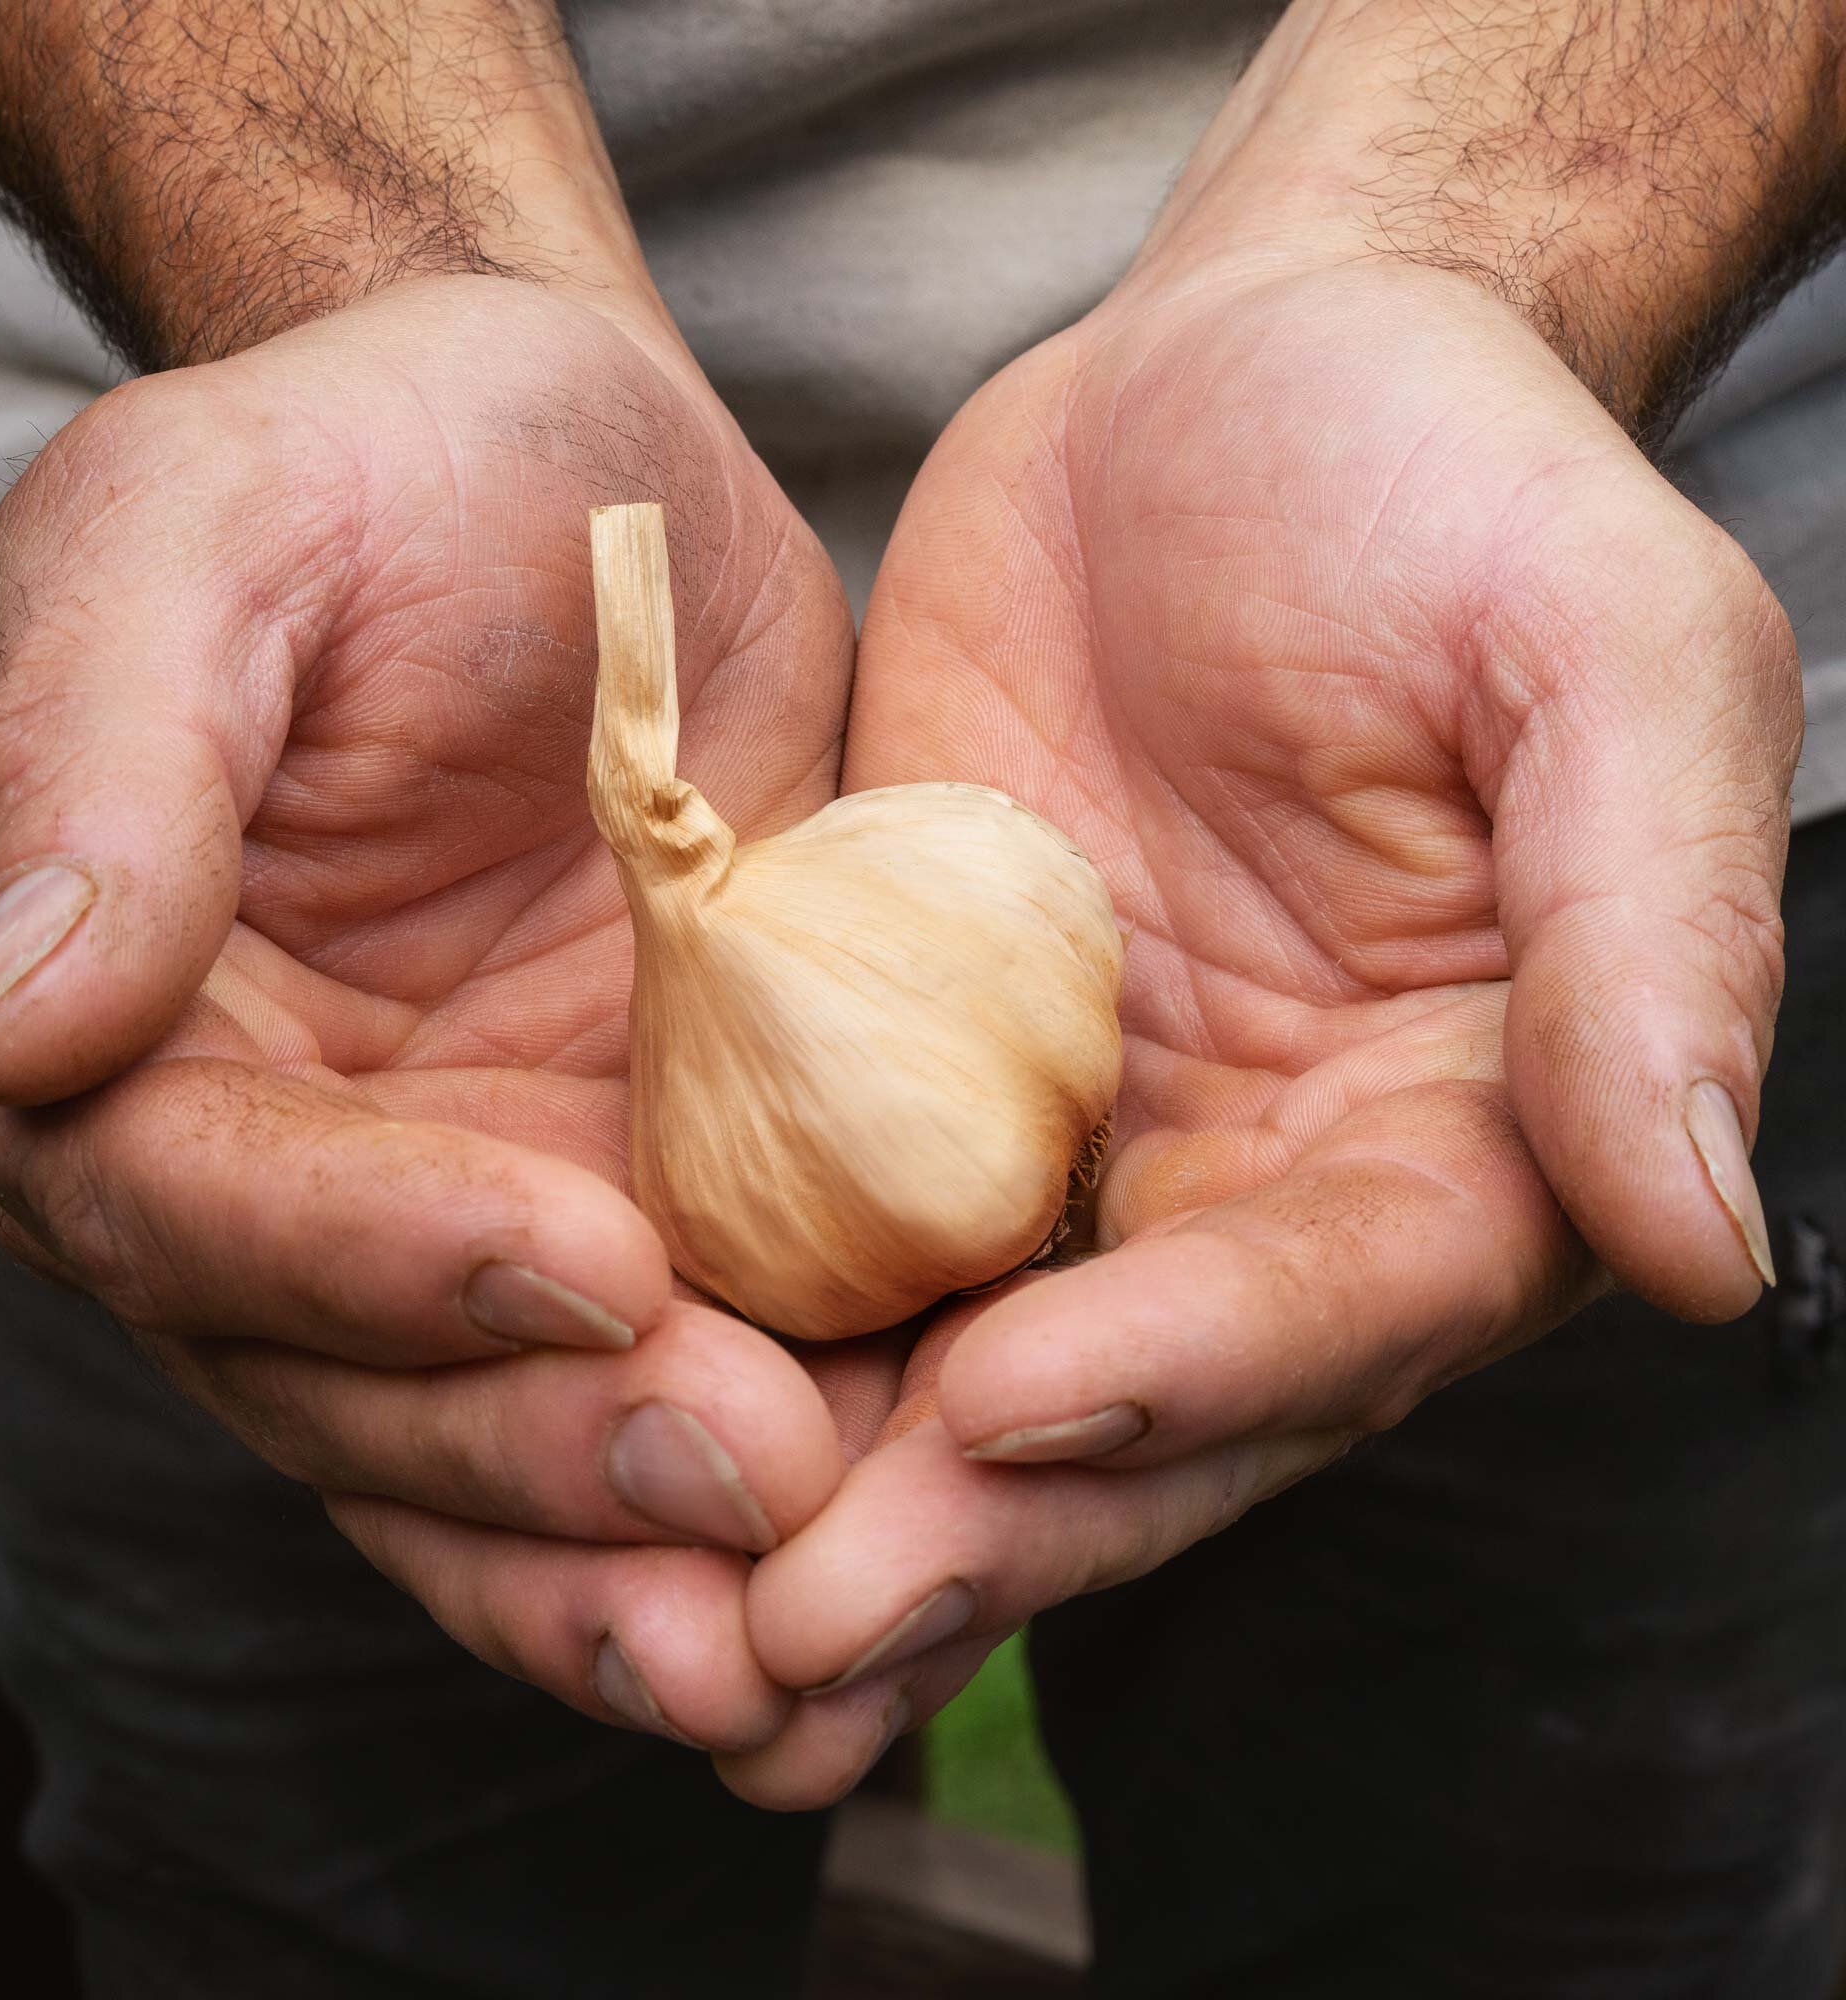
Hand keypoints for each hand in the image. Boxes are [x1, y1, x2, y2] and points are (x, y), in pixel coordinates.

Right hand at [0, 273, 860, 1749]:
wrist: (576, 485)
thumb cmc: (382, 462)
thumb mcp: (213, 524)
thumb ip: (101, 745)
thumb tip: (8, 1016)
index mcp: (86, 1015)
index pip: (189, 1196)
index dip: (375, 1258)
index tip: (587, 1265)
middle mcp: (236, 1164)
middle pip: (351, 1382)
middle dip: (543, 1455)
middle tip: (749, 1488)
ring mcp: (426, 1216)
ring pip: (493, 1452)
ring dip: (640, 1558)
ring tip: (810, 1638)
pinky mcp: (604, 1213)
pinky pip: (644, 1392)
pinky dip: (735, 1503)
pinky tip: (864, 1574)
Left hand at [719, 248, 1799, 1803]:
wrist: (1233, 377)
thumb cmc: (1451, 485)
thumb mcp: (1605, 662)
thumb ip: (1650, 940)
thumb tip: (1700, 1245)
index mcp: (1452, 1131)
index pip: (1334, 1305)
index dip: (1186, 1372)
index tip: (1013, 1408)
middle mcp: (1255, 1181)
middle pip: (1126, 1406)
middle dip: (971, 1525)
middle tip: (791, 1644)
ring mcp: (1069, 1137)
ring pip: (956, 1368)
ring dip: (832, 1507)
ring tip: (691, 1646)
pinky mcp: (913, 1063)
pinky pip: (825, 1218)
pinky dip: (739, 1330)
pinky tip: (614, 1423)